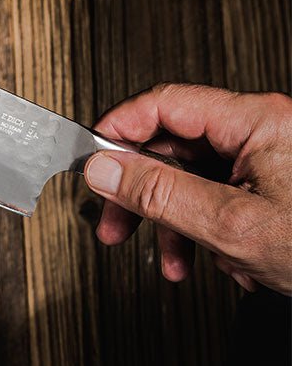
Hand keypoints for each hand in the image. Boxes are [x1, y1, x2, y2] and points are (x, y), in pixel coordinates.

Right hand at [84, 84, 291, 293]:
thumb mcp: (233, 225)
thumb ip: (161, 194)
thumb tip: (106, 169)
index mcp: (257, 120)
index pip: (163, 103)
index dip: (119, 130)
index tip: (91, 161)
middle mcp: (263, 131)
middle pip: (174, 145)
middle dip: (142, 192)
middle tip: (115, 223)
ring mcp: (271, 159)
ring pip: (195, 178)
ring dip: (176, 223)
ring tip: (173, 261)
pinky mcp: (276, 187)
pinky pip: (222, 197)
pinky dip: (209, 232)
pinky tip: (218, 262)